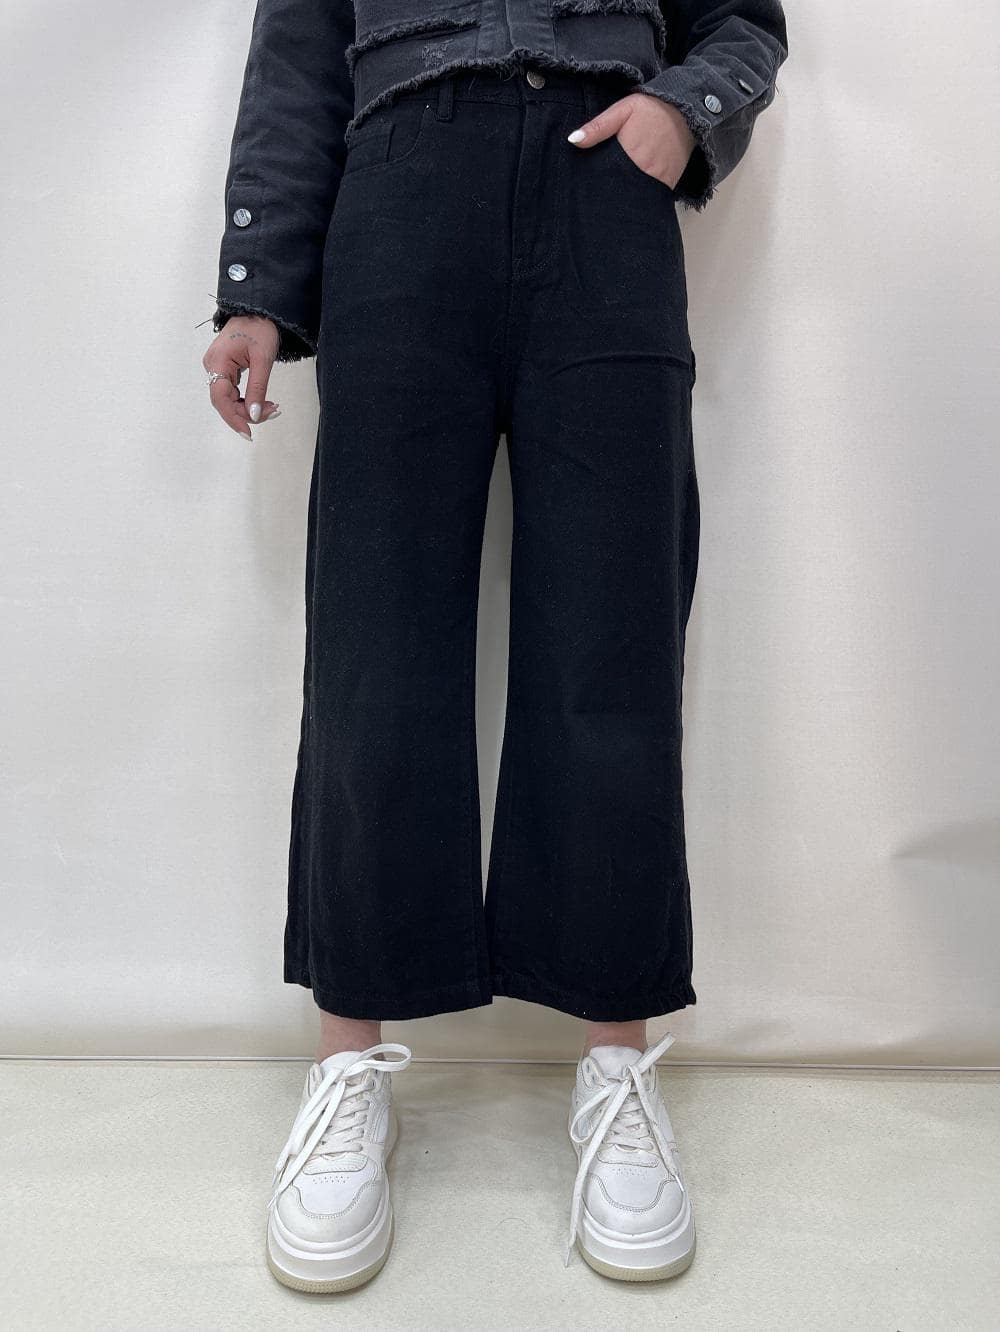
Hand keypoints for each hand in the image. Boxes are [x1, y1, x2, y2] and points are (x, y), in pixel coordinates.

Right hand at [203, 314, 280, 440]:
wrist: (258, 310)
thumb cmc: (260, 328)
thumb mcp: (263, 360)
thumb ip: (257, 389)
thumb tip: (254, 415)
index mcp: (217, 362)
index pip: (220, 399)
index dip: (233, 418)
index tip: (248, 433)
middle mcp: (212, 366)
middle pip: (224, 401)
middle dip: (246, 413)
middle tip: (272, 413)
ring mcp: (217, 368)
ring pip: (229, 399)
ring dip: (248, 408)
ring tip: (272, 407)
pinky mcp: (224, 369)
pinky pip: (232, 391)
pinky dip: (247, 400)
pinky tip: (263, 402)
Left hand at [567, 93, 696, 189]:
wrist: (690, 112)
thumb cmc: (654, 108)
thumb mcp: (624, 109)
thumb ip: (599, 126)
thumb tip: (573, 141)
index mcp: (628, 156)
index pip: (603, 180)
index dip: (592, 185)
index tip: (584, 186)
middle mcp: (642, 174)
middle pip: (616, 193)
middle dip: (605, 195)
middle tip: (594, 193)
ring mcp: (657, 183)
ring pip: (633, 198)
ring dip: (622, 197)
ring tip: (611, 194)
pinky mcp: (667, 187)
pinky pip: (648, 198)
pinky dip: (638, 197)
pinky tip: (630, 192)